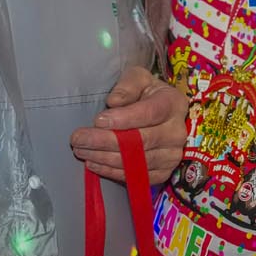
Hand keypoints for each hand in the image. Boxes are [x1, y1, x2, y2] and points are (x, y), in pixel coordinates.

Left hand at [71, 66, 186, 183]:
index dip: (123, 119)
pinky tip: (94, 163)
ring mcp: (171, 156)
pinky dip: (112, 171)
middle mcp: (176, 132)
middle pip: (141, 141)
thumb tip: (113, 102)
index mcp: (173, 103)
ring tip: (81, 150)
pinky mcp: (163, 173)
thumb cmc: (146, 94)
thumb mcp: (138, 78)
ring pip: (136, 162)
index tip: (98, 120)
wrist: (160, 115)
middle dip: (105, 141)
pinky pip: (136, 177)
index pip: (150, 113)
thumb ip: (127, 85)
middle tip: (78, 139)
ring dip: (104, 158)